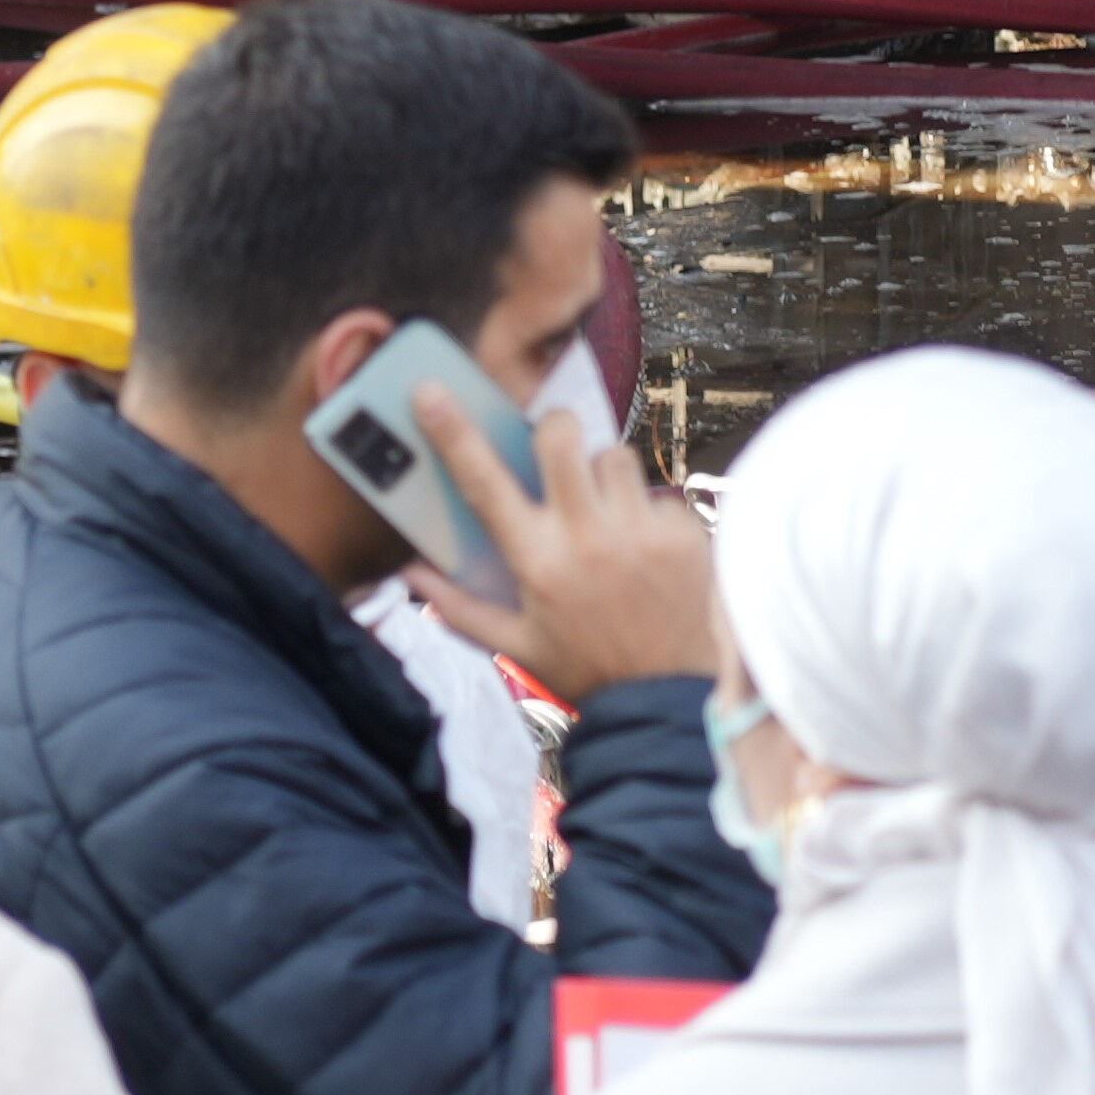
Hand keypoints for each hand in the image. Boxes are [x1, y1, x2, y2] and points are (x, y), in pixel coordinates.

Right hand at [412, 391, 729, 702]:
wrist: (662, 701)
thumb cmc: (583, 669)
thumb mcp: (515, 646)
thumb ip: (459, 607)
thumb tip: (411, 572)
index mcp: (539, 562)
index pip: (486, 484)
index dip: (454, 434)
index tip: (431, 393)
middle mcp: (588, 539)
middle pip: (562, 436)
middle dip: (554, 431)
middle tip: (554, 453)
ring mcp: (641, 533)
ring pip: (615, 455)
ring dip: (604, 475)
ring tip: (606, 515)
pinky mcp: (684, 535)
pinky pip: (659, 492)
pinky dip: (648, 512)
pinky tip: (646, 550)